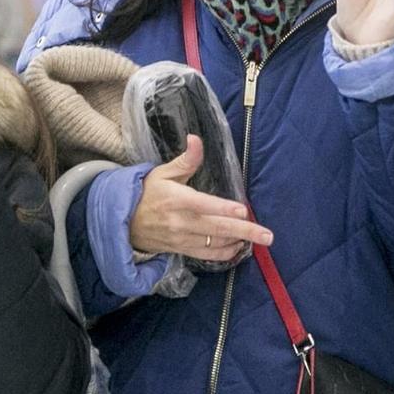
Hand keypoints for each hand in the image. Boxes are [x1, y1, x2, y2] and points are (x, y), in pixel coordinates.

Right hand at [127, 134, 273, 262]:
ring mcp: (182, 239)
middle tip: (267, 235)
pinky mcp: (182, 250)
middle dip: (244, 231)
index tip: (243, 210)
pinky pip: (207, 255)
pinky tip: (239, 247)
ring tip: (258, 238)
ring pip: (215, 243)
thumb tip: (196, 139)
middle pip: (216, 228)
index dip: (223, 208)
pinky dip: (225, 253)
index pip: (203, 205)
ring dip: (238, 241)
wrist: (126, 222)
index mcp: (176, 199)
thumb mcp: (163, 172)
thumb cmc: (148, 193)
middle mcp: (180, 222)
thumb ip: (185, 160)